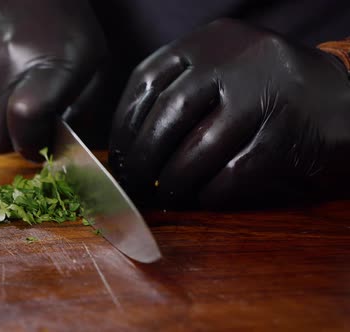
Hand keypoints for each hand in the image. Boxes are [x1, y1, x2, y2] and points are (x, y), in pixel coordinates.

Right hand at [0, 0, 106, 159]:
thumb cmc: (59, 23)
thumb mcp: (90, 61)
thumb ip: (81, 106)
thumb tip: (62, 143)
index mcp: (39, 70)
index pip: (25, 124)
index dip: (34, 141)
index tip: (42, 136)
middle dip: (9, 136)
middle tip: (23, 117)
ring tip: (5, 89)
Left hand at [109, 19, 349, 208]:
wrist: (346, 101)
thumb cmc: (270, 93)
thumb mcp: (224, 71)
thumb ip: (181, 91)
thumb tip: (128, 141)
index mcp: (210, 41)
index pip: (146, 80)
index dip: (124, 123)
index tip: (118, 154)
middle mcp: (235, 59)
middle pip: (167, 114)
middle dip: (142, 157)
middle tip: (133, 182)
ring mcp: (263, 94)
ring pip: (197, 148)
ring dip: (173, 180)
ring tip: (164, 194)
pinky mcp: (286, 133)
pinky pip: (232, 173)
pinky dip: (210, 192)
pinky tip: (203, 198)